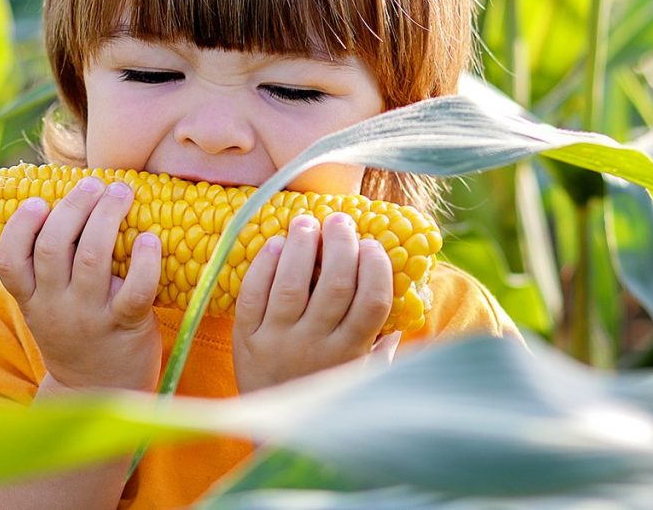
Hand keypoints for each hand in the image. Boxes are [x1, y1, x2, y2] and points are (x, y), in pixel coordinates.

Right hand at [0, 177, 162, 392]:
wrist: (102, 394)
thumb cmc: (78, 334)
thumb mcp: (48, 307)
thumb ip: (47, 267)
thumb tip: (62, 199)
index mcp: (31, 300)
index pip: (9, 261)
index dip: (19, 228)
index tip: (38, 202)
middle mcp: (54, 308)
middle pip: (53, 248)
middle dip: (72, 207)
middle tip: (93, 184)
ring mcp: (89, 318)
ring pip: (92, 258)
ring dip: (106, 217)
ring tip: (120, 192)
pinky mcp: (125, 326)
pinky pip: (135, 290)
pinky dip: (144, 260)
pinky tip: (150, 238)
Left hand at [232, 212, 395, 392]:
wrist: (273, 431)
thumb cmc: (325, 396)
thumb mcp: (360, 379)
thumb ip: (382, 347)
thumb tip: (406, 307)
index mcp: (349, 354)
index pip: (371, 302)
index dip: (376, 267)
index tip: (373, 244)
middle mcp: (314, 347)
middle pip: (335, 285)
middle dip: (341, 245)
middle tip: (341, 222)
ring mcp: (277, 341)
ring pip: (292, 285)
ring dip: (302, 247)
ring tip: (307, 223)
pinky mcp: (246, 339)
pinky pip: (253, 295)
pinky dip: (264, 266)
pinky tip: (276, 244)